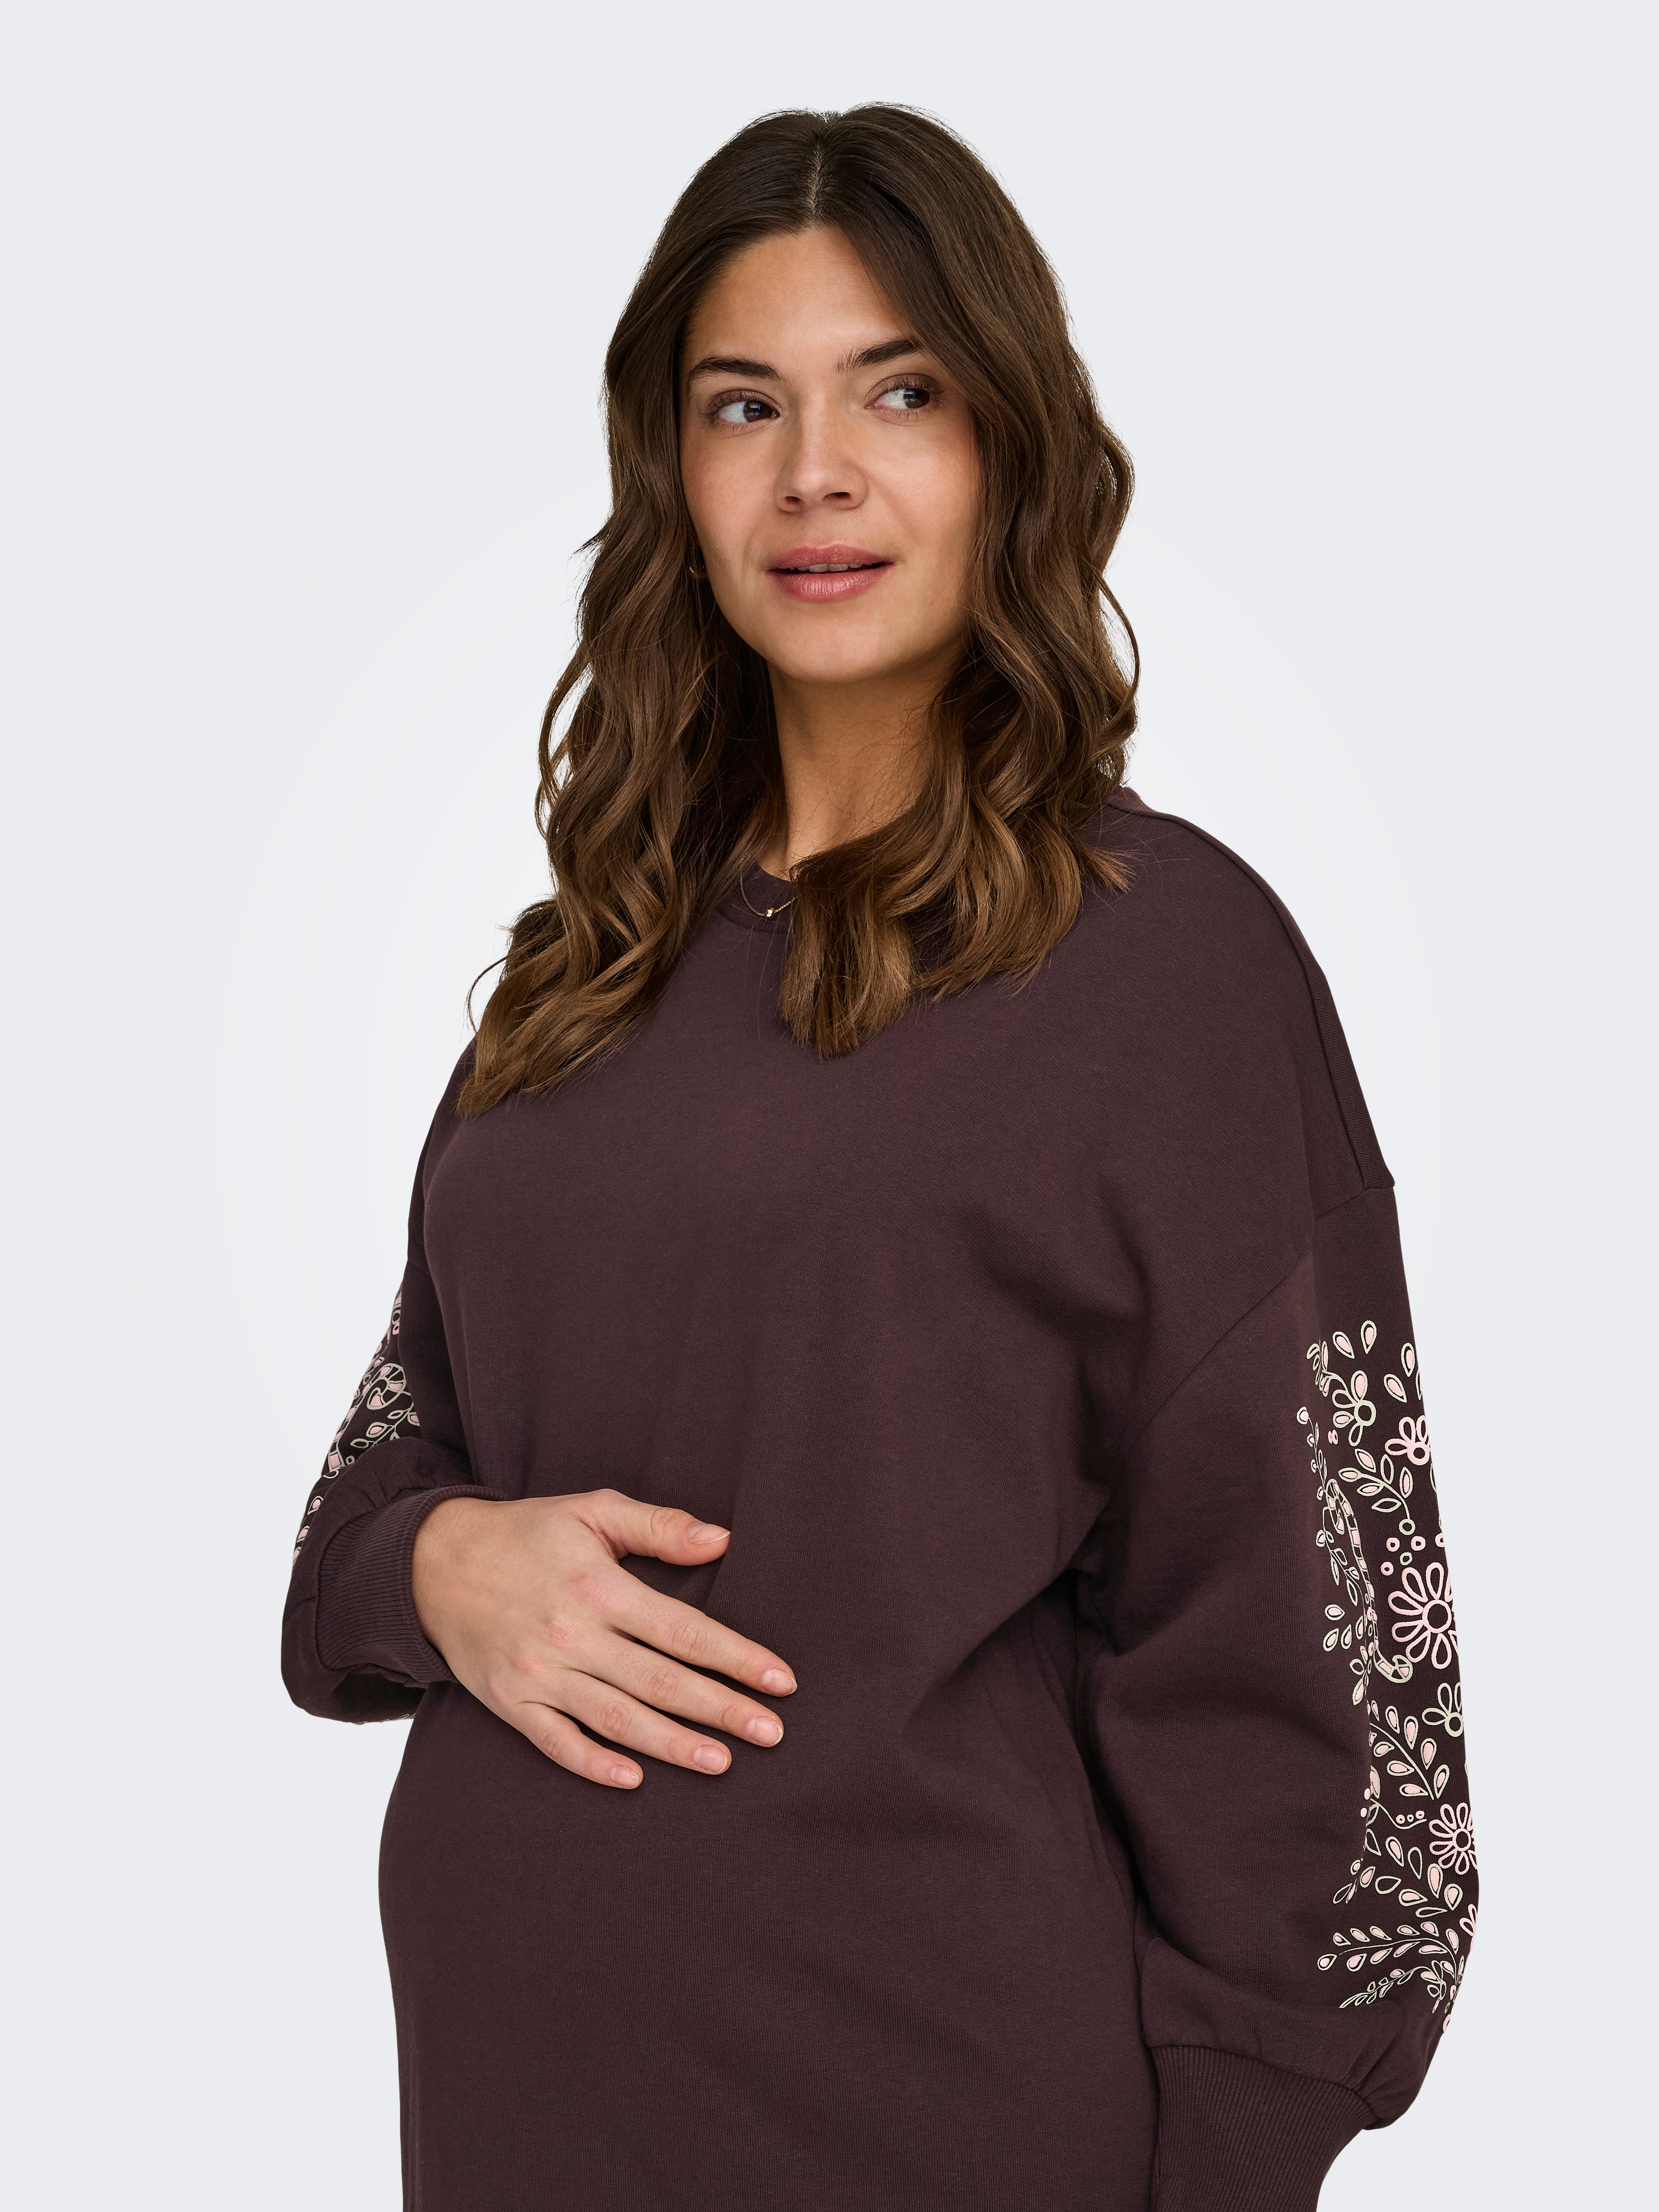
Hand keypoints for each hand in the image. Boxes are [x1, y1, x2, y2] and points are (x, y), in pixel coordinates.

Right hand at [411, 1489, 796, 1789]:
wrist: (432, 1564)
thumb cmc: (527, 1533)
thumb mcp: (591, 1511)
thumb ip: (659, 1526)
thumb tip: (723, 1540)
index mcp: (598, 1586)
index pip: (683, 1631)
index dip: (736, 1657)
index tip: (780, 1681)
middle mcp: (571, 1635)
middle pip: (660, 1682)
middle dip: (720, 1709)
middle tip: (772, 1733)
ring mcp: (538, 1675)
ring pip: (617, 1719)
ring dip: (672, 1745)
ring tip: (722, 1762)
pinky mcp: (509, 1702)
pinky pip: (555, 1742)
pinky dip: (593, 1764)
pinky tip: (634, 1779)